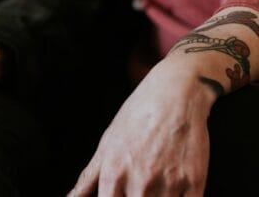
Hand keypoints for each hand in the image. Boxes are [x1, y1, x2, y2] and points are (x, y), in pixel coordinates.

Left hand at [69, 57, 215, 195]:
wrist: (173, 96)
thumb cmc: (135, 119)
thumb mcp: (105, 146)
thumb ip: (88, 179)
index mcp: (113, 175)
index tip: (118, 195)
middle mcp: (140, 183)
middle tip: (139, 184)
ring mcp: (168, 184)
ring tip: (155, 183)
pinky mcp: (195, 182)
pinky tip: (173, 191)